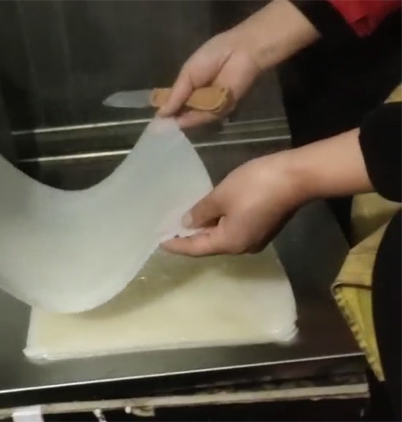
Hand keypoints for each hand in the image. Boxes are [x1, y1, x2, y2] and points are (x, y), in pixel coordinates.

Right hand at [156, 30, 261, 127]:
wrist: (241, 52)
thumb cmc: (213, 55)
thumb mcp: (187, 73)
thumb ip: (176, 94)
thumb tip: (160, 114)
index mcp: (188, 86)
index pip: (174, 103)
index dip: (165, 111)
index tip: (153, 121)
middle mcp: (199, 98)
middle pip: (183, 113)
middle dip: (171, 120)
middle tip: (158, 129)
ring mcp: (210, 105)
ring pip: (193, 117)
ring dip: (181, 122)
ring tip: (167, 126)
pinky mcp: (222, 109)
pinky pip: (206, 117)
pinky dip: (194, 119)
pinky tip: (181, 121)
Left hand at [162, 153, 304, 255]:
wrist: (298, 176)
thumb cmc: (255, 186)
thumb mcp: (221, 196)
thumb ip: (201, 212)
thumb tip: (188, 224)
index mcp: (230, 243)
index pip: (195, 248)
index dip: (176, 245)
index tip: (159, 242)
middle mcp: (243, 247)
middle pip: (209, 245)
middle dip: (189, 238)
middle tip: (169, 230)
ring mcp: (255, 238)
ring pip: (223, 237)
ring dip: (205, 230)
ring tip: (186, 221)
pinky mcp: (264, 227)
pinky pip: (234, 229)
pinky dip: (219, 224)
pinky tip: (210, 214)